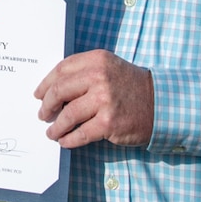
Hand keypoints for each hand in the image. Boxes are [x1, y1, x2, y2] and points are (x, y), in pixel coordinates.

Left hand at [35, 50, 154, 148]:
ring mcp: (104, 100)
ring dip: (56, 126)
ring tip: (52, 132)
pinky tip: (65, 141)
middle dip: (46, 105)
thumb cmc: (130, 86)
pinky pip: (80, 133)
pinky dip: (69, 139)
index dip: (45, 84)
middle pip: (59, 91)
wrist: (161, 103)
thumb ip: (83, 72)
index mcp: (97, 60)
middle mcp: (99, 77)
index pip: (61, 70)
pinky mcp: (109, 123)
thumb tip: (52, 90)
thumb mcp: (108, 67)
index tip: (38, 95)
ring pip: (67, 115)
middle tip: (43, 114)